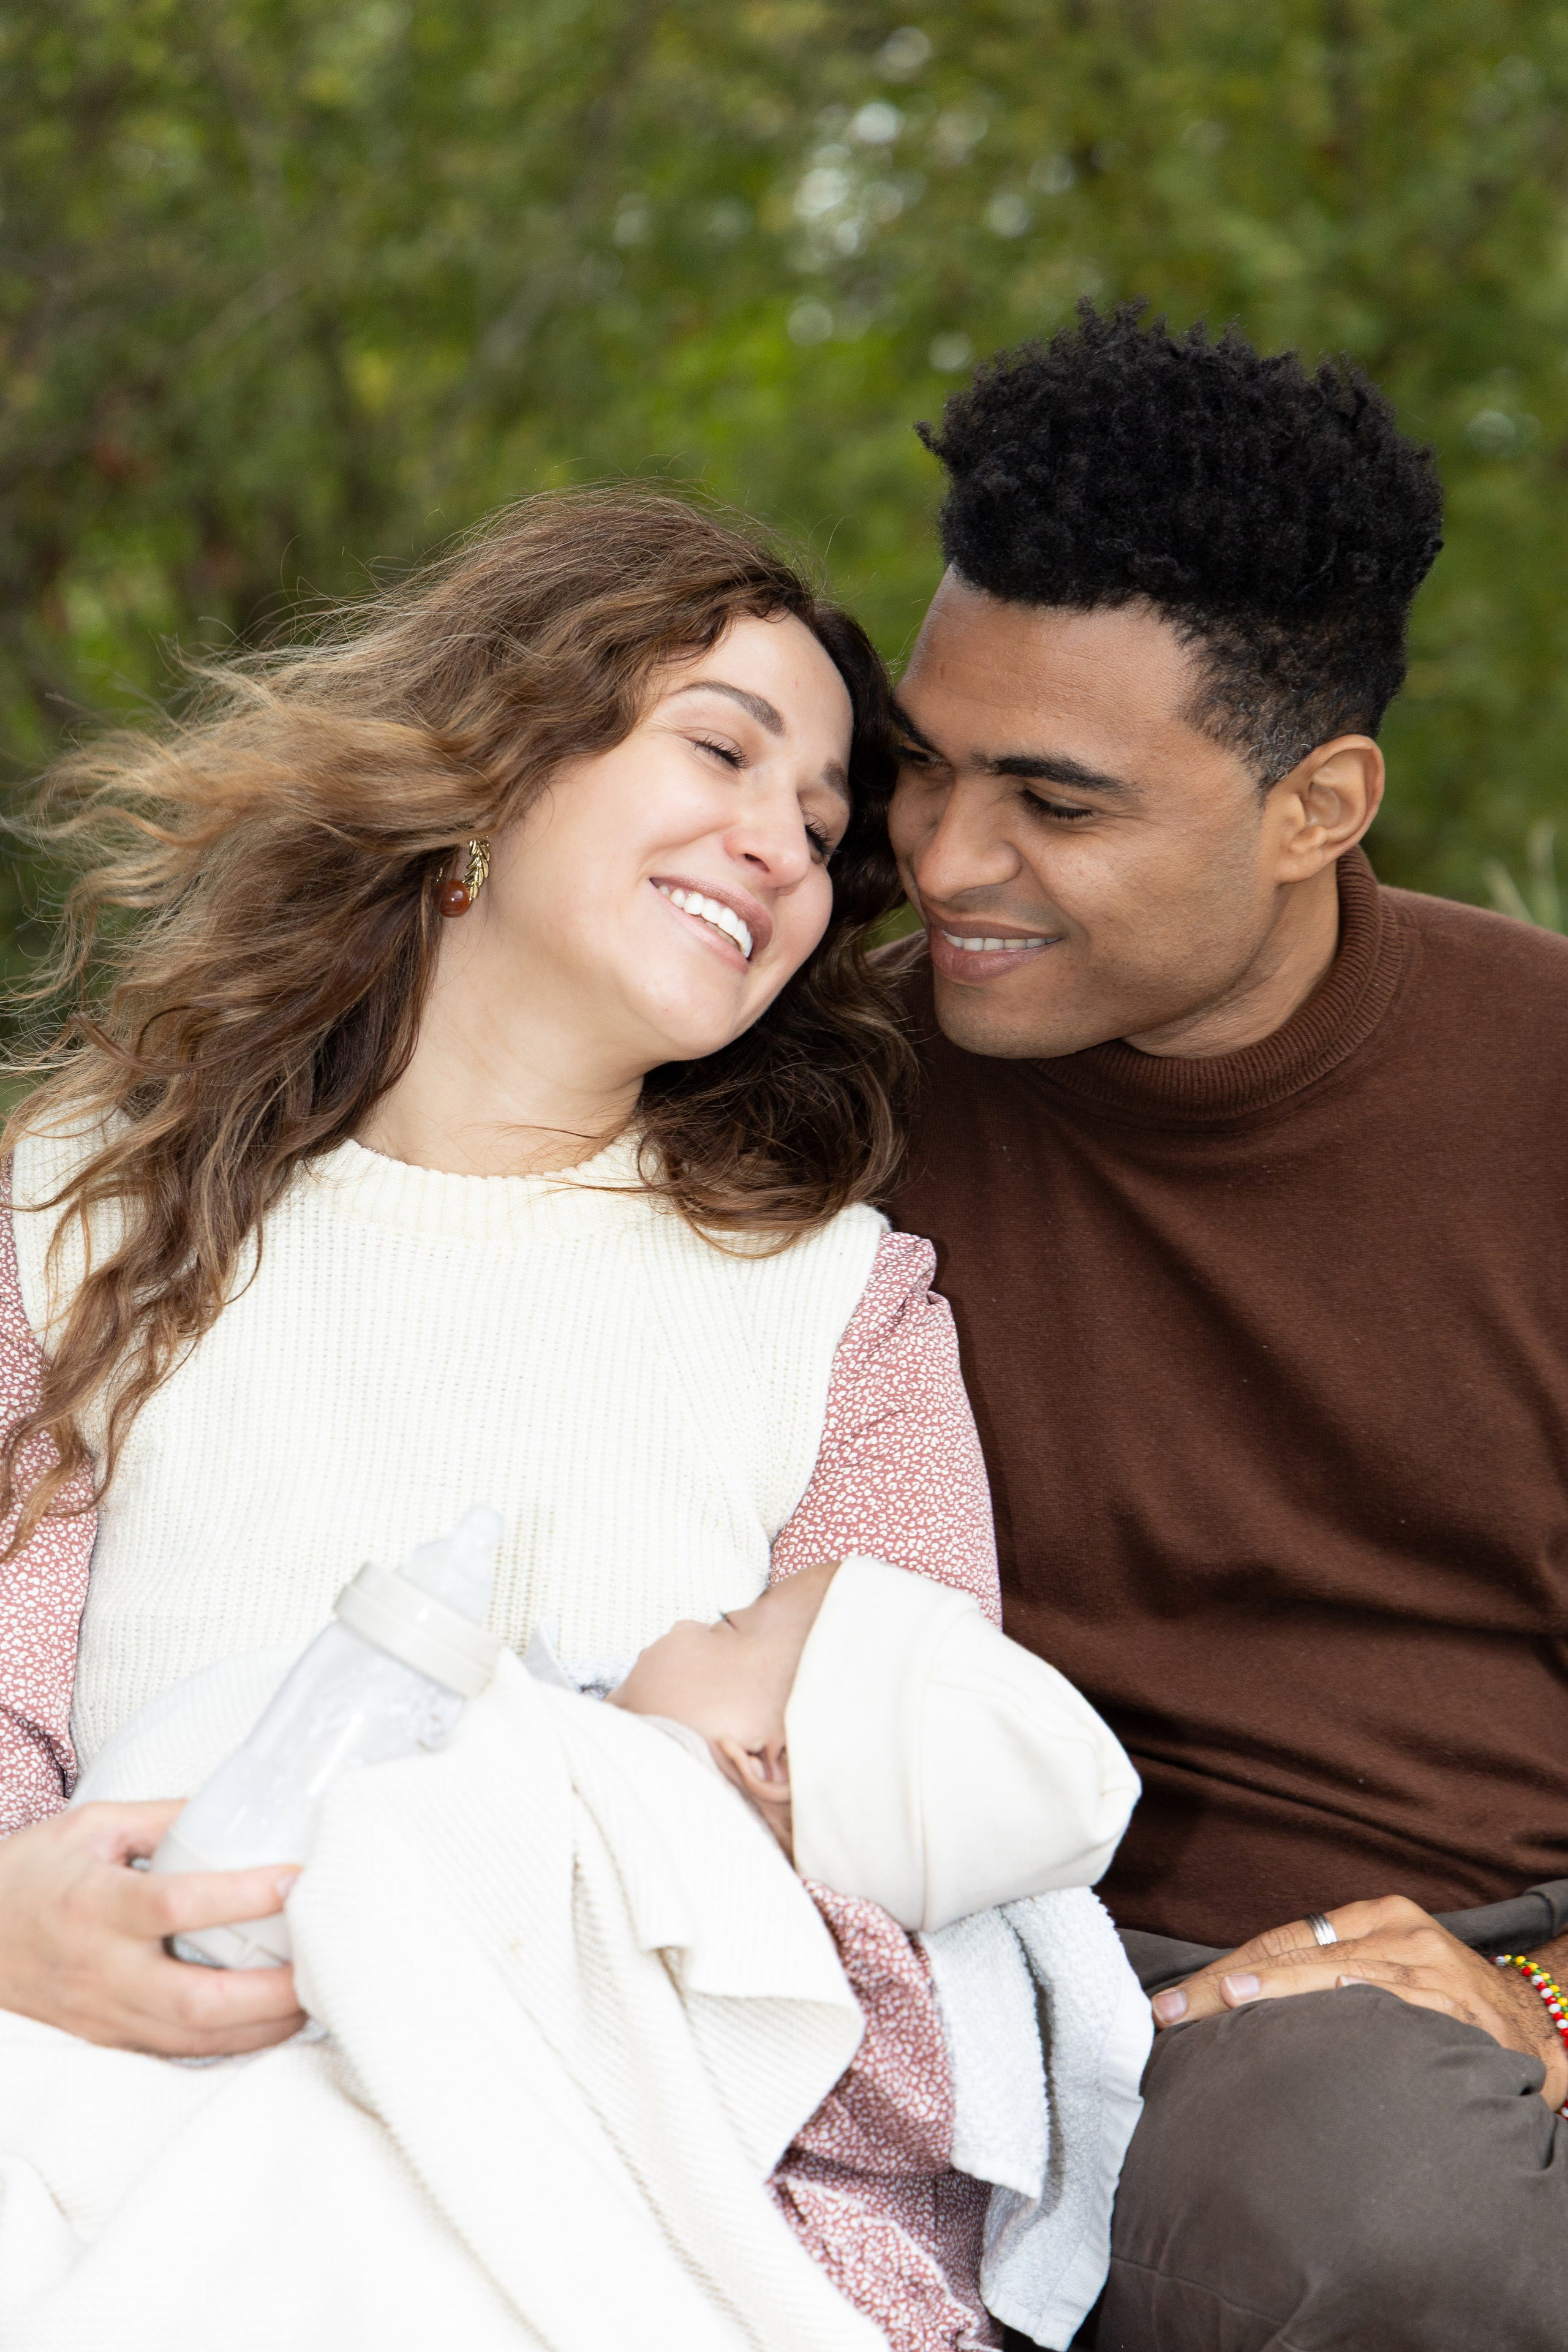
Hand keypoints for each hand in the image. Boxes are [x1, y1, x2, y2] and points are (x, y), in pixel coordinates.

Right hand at [0, 1800, 306, 2055]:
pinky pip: (176, 2052)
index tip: (296, 1879)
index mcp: (96, 1905)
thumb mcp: (89, 1827)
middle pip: (195, 1999)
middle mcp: (101, 1970)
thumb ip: (161, 1818)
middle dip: (269, 1992)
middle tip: (323, 1964)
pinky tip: (270, 2022)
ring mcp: (104, 2015)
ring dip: (261, 2027)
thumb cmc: (27, 1878)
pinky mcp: (108, 2041)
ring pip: (192, 2040)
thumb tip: (234, 1808)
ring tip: (313, 1997)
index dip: (243, 1895)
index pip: (177, 1905)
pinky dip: (230, 2043)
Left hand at [1150, 1894, 1567, 2109]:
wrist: (1539, 2023)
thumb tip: (1241, 2004)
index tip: (1172, 1998)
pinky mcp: (1455, 2004)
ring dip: (1274, 1992)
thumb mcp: (1386, 1970)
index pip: (1281, 1940)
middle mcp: (1394, 1932)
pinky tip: (1325, 2002)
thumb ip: (1328, 1978)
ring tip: (1224, 2003)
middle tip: (1172, 2010)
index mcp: (1371, 1918)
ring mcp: (1425, 1966)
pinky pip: (1397, 2000)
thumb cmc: (1446, 2000)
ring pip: (1334, 1974)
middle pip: (1292, 1954)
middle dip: (1227, 1984)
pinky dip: (1359, 1999)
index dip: (1224, 1968)